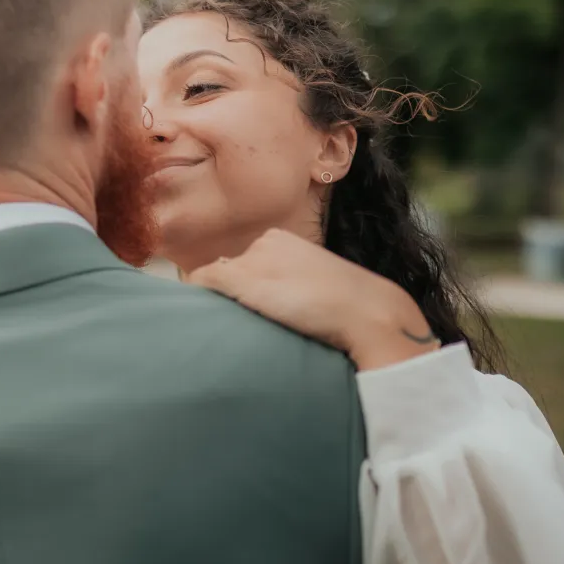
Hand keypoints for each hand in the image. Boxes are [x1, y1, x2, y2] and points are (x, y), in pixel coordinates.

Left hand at [187, 228, 439, 371]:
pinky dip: (198, 296)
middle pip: (229, 269)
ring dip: (218, 300)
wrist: (365, 311)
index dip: (243, 288)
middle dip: (229, 292)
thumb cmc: (344, 307)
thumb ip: (286, 284)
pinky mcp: (244, 278)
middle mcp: (264, 243)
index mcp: (283, 240)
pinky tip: (207, 316)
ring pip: (215, 278)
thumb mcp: (313, 285)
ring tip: (238, 323)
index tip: (257, 310)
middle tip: (249, 318)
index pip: (245, 262)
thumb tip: (263, 298)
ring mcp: (253, 259)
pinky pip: (202, 282)